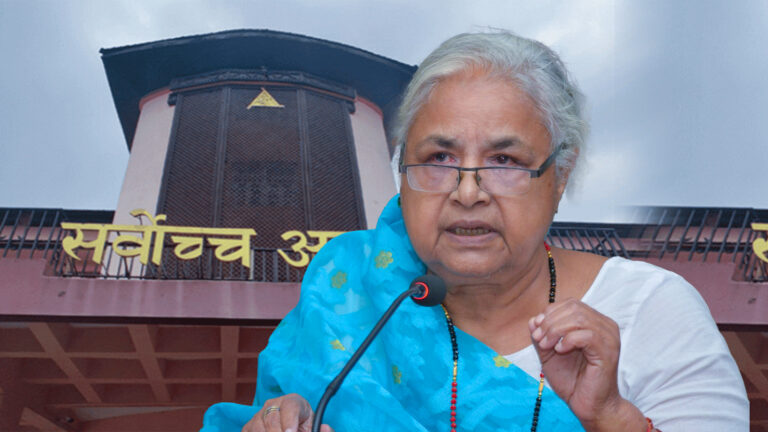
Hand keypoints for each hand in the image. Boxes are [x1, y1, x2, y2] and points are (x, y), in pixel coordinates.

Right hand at [242, 393, 333, 431]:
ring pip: (259, 427)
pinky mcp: (248, 426)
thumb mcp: (312, 426)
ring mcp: (259, 414)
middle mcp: (273, 404)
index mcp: (293, 401)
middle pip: (272, 420)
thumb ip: (319, 428)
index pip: (290, 407)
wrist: (290, 424)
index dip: (289, 421)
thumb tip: (325, 429)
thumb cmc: (302, 425)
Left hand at [528, 298, 644, 430]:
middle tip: (539, 339)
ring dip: (556, 330)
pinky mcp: (608, 351)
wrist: (588, 406)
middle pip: (574, 308)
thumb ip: (541, 336)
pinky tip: (560, 351)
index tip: (536, 331)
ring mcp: (609, 338)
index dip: (549, 313)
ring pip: (579, 318)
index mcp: (595, 322)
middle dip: (550, 322)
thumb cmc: (572, 380)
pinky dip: (568, 340)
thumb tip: (532, 319)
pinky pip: (586, 335)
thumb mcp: (549, 354)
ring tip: (547, 346)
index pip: (571, 304)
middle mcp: (605, 326)